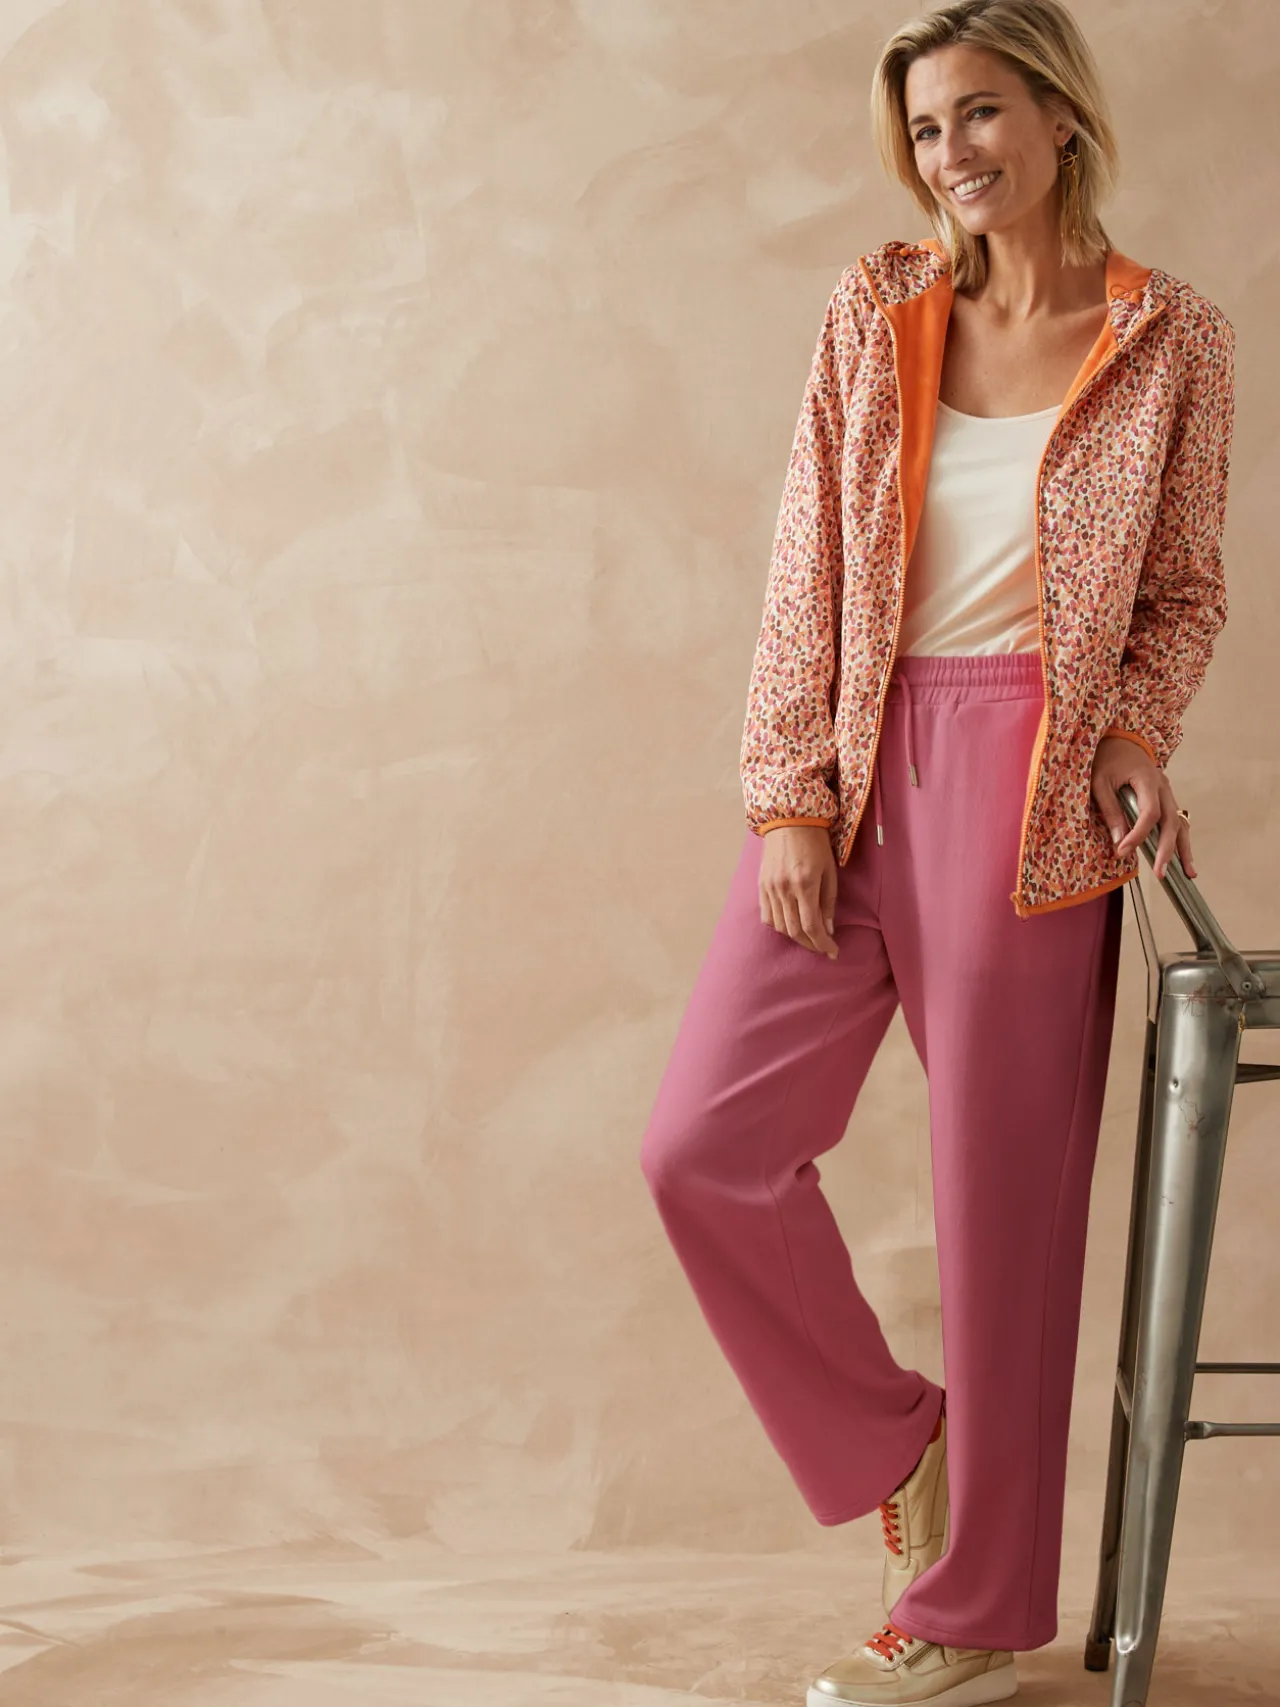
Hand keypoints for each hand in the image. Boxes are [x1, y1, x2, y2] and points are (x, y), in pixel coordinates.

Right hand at [759, 825, 839, 958]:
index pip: (812, 926)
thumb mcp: (829, 871)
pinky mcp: (762, 886)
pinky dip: (779, 926)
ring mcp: (770, 888)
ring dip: (795, 937)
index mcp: (805, 884)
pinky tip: (790, 925)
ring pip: (780, 926)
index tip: (833, 951)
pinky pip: (767, 915)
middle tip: (823, 947)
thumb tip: (828, 928)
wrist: (789, 821)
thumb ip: (828, 901)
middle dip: (811, 944)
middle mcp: (784, 889)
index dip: (823, 943)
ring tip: (809, 937)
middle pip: (795, 931)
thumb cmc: (815, 843)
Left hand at [1091, 735, 1195, 881]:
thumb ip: (1110, 809)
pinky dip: (1181, 841)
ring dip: (1183, 849)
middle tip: (1161, 873)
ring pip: (1180, 824)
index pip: (1149, 813)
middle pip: (1171, 822)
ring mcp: (1168, 793)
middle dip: (1167, 849)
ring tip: (1188, 874)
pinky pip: (1176, 822)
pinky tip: (1185, 861)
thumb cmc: (1107, 759)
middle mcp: (1164, 787)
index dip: (1138, 834)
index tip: (1122, 851)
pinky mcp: (1166, 799)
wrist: (1120, 740)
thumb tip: (1118, 841)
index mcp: (1147, 780)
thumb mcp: (1100, 781)